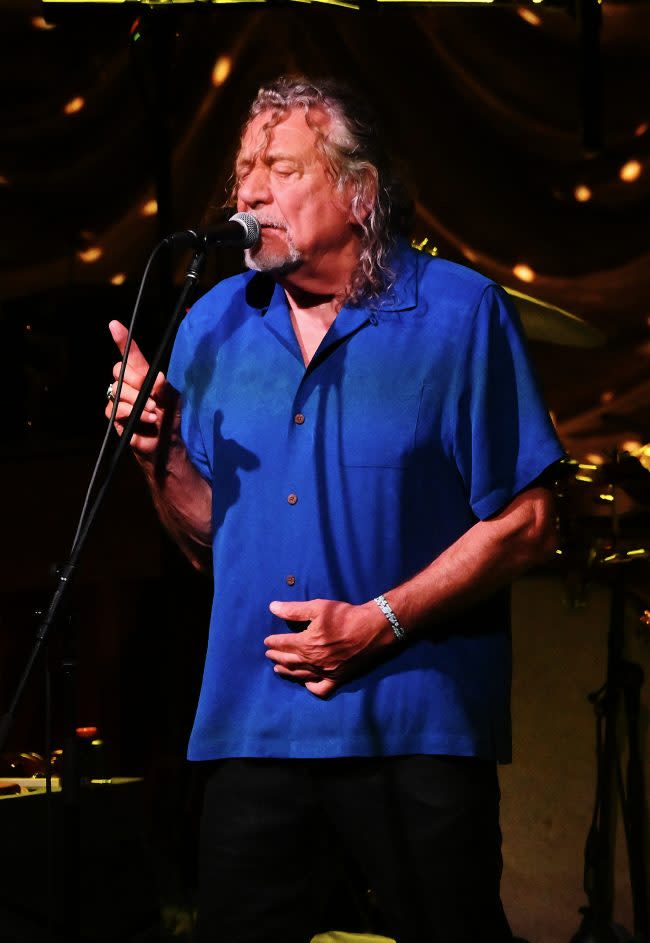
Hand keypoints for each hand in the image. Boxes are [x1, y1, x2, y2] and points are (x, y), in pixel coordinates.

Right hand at [106, 320, 166, 457]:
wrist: (165, 445)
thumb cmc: (170, 419)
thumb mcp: (172, 401)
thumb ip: (165, 388)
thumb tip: (157, 377)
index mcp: (143, 376)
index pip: (130, 355)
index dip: (122, 340)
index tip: (114, 325)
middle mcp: (129, 384)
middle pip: (119, 369)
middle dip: (136, 381)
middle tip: (154, 398)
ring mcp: (119, 399)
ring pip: (117, 389)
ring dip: (137, 401)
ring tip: (153, 412)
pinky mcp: (114, 415)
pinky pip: (115, 407)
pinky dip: (131, 413)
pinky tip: (145, 419)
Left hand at [264, 598, 395, 697]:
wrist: (373, 629)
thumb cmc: (346, 616)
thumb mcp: (319, 608)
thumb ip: (294, 610)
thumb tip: (272, 607)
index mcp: (306, 643)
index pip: (283, 644)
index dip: (273, 642)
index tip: (267, 641)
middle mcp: (313, 661)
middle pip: (288, 660)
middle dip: (276, 656)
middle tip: (269, 654)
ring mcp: (325, 672)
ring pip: (300, 675)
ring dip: (287, 672)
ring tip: (278, 669)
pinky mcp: (338, 679)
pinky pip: (321, 689)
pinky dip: (311, 687)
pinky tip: (306, 683)